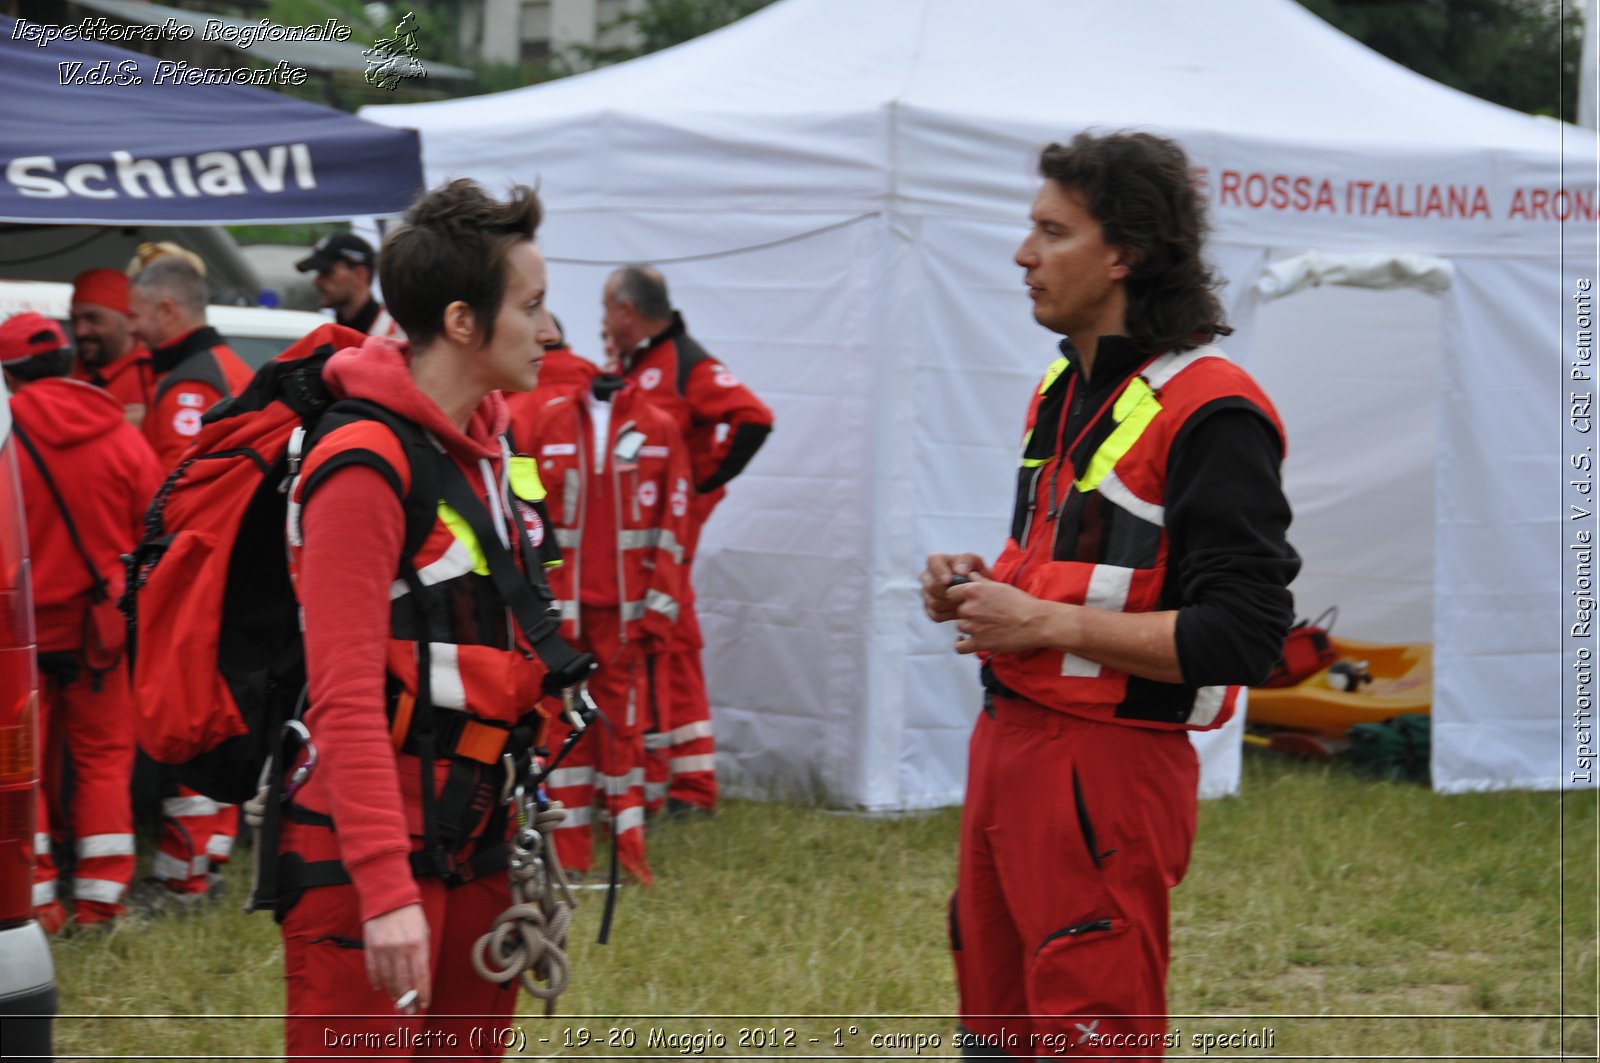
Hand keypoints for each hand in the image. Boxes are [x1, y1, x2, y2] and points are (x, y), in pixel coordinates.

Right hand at [364, 903, 430, 1011]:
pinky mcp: (370, 948)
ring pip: (388, 979)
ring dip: (393, 991)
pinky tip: (381, 987)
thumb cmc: (409, 914)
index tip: (424, 1003)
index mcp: (417, 945)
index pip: (421, 976)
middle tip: (409, 1009)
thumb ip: (422, 952)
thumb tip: (420, 975)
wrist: (387, 896)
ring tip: (397, 998)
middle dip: (407, 999)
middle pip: (404, 982)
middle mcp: (400, 949)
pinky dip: (377, 981)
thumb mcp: (423, 931)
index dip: (423, 992)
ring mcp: (384, 950)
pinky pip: (373, 970)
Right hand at [920, 553, 990, 623]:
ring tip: (965, 604)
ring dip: (951, 605)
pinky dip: (949, 615)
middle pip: (931, 586)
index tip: (948, 581)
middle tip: (963, 596)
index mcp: (936, 560)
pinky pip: (935, 615)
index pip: (932, 562)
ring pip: (933, 602)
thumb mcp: (975, 561)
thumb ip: (967, 560)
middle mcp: (927, 576)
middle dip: (948, 593)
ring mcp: (926, 593)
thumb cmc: (974, 571)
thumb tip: (959, 571)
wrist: (976, 590)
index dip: (939, 572)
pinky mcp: (929, 608)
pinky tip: (960, 612)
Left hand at [946, 572, 1062, 655]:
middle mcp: (969, 608)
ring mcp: (973, 627)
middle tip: (983, 616)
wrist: (1036, 623)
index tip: (964, 601)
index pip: (950, 593)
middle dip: (967, 614)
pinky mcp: (979, 643)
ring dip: (969, 628)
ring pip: (960, 627)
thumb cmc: (1021, 603)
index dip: (956, 598)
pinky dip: (960, 644)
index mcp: (973, 591)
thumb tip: (970, 575)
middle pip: (957, 612)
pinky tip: (964, 641)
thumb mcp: (1000, 586)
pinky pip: (959, 647)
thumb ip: (981, 581)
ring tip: (985, 627)